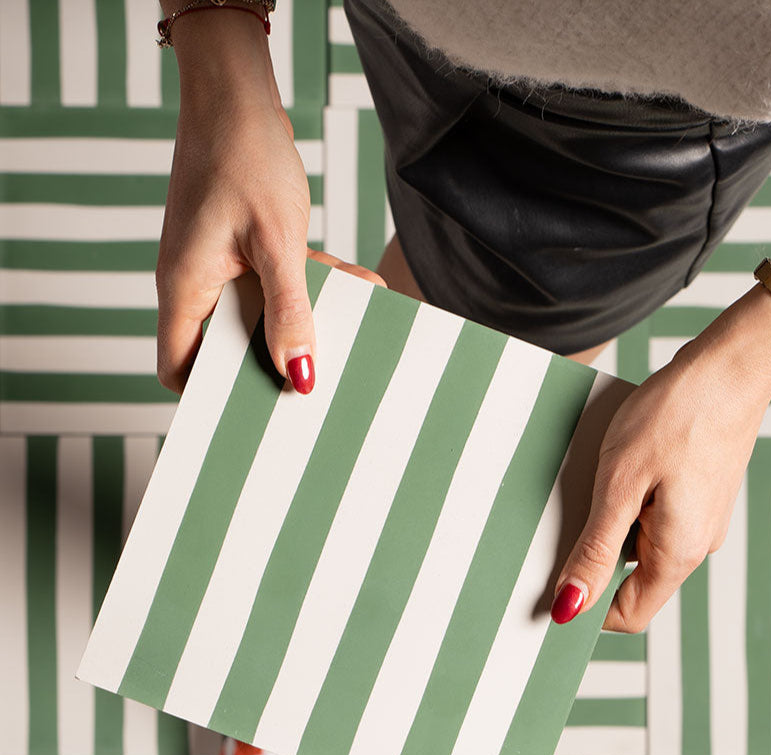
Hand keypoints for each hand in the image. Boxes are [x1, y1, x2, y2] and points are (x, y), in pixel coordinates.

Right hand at [155, 13, 382, 394]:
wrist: (237, 97)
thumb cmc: (245, 160)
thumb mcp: (277, 244)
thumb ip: (290, 313)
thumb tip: (300, 376)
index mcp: (184, 289)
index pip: (177, 367)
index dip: (210, 395)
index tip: (255, 408)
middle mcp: (195, 283)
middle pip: (227, 347)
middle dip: (274, 362)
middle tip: (320, 380)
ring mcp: (218, 266)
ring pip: (262, 315)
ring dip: (306, 319)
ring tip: (357, 329)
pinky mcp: (241, 250)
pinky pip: (278, 283)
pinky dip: (313, 285)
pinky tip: (360, 283)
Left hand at [552, 332, 770, 632]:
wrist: (731, 365)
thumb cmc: (676, 416)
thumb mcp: (620, 485)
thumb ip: (596, 551)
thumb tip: (572, 607)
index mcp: (679, 554)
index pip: (628, 615)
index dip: (588, 608)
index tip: (553, 585)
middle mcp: (697, 546)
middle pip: (634, 580)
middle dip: (596, 556)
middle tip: (567, 515)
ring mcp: (702, 520)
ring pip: (643, 543)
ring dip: (612, 521)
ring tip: (599, 475)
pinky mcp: (701, 495)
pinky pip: (656, 515)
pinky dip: (631, 499)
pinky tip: (622, 462)